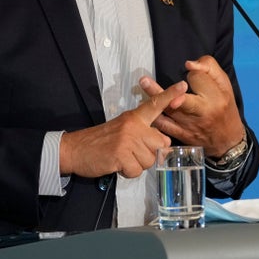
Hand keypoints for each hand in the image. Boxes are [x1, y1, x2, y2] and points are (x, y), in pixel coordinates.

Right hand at [58, 80, 186, 178]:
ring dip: (137, 165)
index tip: (183, 86)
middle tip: (131, 153)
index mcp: (134, 117)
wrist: (75, 149)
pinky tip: (117, 165)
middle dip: (149, 154)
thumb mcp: (122, 129)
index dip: (170, 95)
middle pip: (160, 144)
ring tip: (122, 158)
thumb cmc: (100, 141)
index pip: (154, 105)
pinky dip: (128, 173)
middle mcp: (133, 126)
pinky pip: (136, 171)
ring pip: (149, 161)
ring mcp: (126, 140)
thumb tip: (163, 143)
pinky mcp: (120, 155)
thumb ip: (142, 133)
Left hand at [143, 56, 245, 157]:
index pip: (197, 80)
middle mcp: (202, 113)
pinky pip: (164, 127)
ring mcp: (190, 126)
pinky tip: (143, 108)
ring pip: (169, 113)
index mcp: (215, 98)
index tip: (192, 76)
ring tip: (141, 89)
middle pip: (181, 100)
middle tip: (143, 80)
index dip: (192, 75)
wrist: (227, 140)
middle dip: (163, 91)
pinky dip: (154, 118)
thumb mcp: (224, 84)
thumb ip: (209, 68)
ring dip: (153, 101)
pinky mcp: (181, 136)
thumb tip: (188, 64)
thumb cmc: (225, 107)